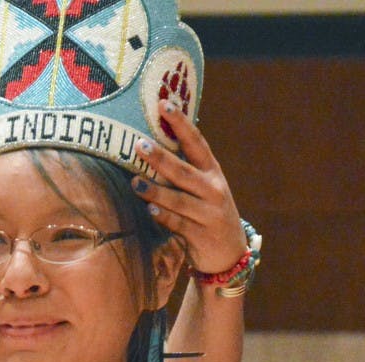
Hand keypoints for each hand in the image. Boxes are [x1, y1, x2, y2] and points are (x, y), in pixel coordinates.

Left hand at [130, 101, 245, 275]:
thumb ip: (185, 170)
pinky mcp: (200, 236)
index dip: (181, 123)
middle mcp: (213, 190)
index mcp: (212, 172)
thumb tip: (155, 143)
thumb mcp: (204, 189)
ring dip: (156, 191)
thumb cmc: (208, 214)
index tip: (164, 104)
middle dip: (161, 158)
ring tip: (135, 182)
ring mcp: (208, 213)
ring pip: (179, 199)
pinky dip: (165, 217)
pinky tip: (150, 211)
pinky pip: (179, 225)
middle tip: (139, 145)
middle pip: (184, 171)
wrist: (230, 254)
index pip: (196, 143)